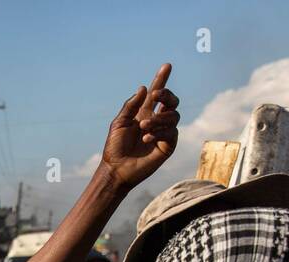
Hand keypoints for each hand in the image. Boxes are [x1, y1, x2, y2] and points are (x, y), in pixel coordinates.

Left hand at [101, 64, 179, 189]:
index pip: (156, 94)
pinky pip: (171, 132)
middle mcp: (156, 120)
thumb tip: (143, 88)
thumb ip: (131, 105)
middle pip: (171, 101)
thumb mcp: (119, 123)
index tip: (166, 65)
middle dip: (166, 94)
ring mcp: (163, 132)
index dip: (162, 79)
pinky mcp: (167, 145)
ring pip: (173, 116)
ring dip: (158, 118)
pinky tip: (146, 138)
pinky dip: (159, 132)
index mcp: (144, 112)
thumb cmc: (115, 147)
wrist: (116, 169)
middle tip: (156, 95)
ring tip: (143, 126)